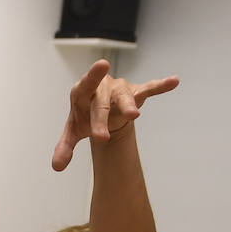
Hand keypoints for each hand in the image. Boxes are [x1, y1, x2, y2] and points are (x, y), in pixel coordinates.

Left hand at [51, 60, 178, 171]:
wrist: (101, 112)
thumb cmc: (85, 117)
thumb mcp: (74, 132)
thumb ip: (64, 147)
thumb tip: (56, 166)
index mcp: (83, 92)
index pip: (85, 85)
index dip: (93, 75)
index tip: (102, 65)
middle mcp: (102, 87)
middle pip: (102, 103)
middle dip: (101, 120)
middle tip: (100, 139)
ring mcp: (120, 89)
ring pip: (124, 96)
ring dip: (128, 106)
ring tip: (133, 117)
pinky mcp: (135, 93)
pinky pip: (149, 88)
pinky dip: (160, 86)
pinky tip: (174, 82)